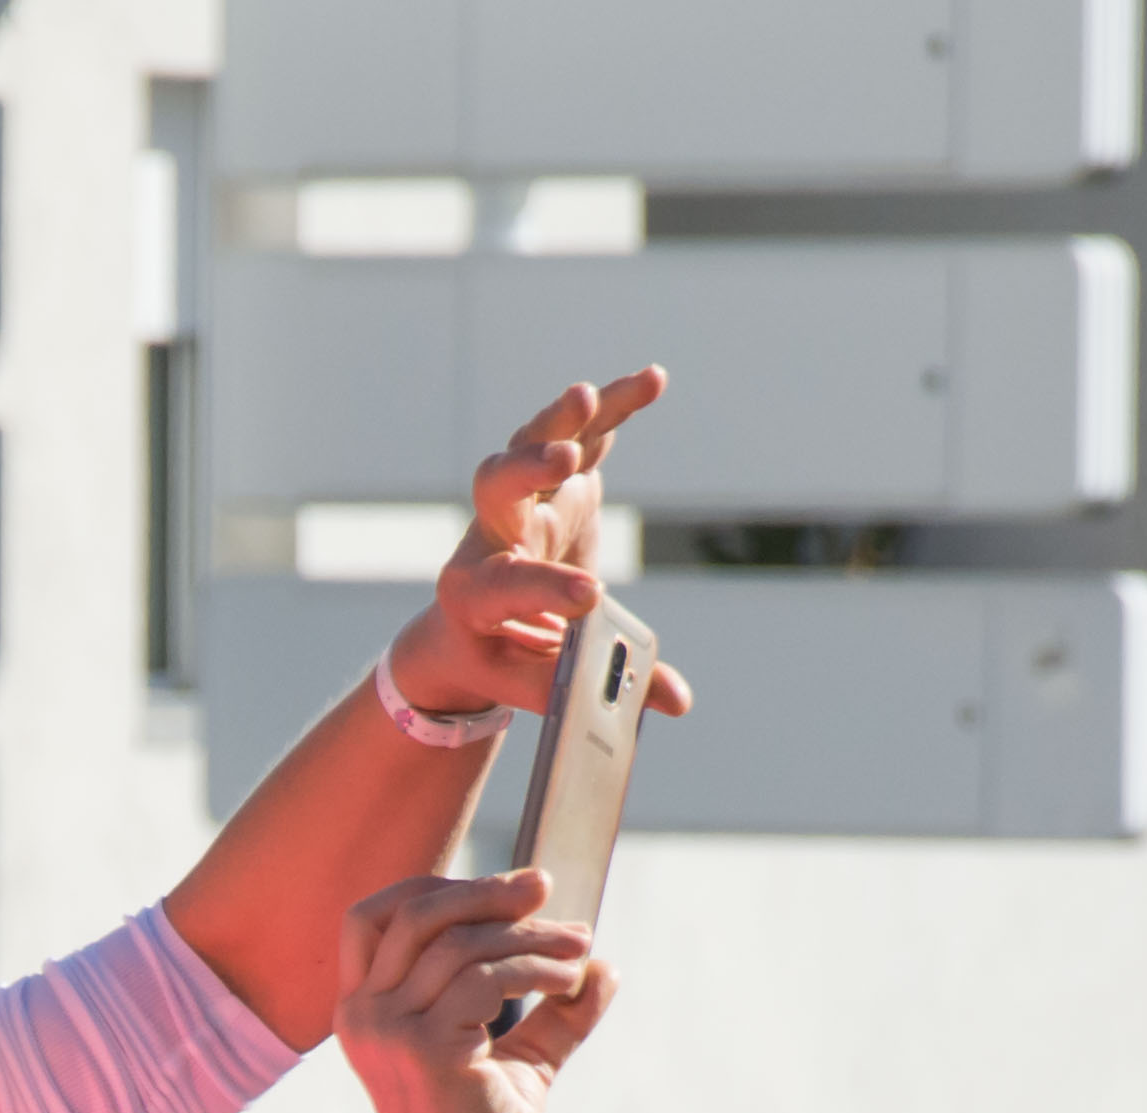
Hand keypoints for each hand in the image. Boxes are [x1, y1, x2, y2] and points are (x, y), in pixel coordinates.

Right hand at [332, 870, 616, 1112]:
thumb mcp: (520, 1055)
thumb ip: (552, 1010)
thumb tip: (602, 964)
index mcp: (364, 1007)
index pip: (375, 917)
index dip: (439, 888)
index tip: (509, 890)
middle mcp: (363, 1013)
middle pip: (416, 915)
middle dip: (487, 893)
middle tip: (546, 888)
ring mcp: (388, 1028)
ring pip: (461, 944)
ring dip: (530, 937)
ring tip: (579, 949)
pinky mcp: (425, 1047)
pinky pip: (485, 979)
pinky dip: (535, 970)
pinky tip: (569, 982)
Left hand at [383, 370, 697, 721]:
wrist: (468, 626)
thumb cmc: (505, 660)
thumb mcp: (543, 685)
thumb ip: (608, 688)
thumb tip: (678, 699)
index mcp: (473, 598)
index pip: (504, 585)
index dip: (545, 588)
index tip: (592, 597)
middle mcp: (488, 538)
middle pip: (495, 491)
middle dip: (526, 471)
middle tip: (562, 459)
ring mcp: (519, 502)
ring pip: (526, 446)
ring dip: (559, 419)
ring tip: (589, 396)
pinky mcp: (552, 479)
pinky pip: (580, 435)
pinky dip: (613, 407)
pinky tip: (652, 380)